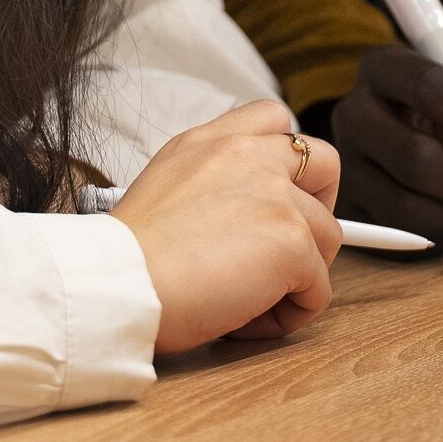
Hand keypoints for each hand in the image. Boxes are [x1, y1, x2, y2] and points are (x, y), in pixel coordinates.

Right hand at [112, 100, 341, 352]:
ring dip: (298, 275)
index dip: (289, 161)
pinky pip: (318, 289)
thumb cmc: (126, 259)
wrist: (116, 284)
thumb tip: (246, 222)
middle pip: (325, 163)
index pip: (273, 119)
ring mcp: (277, 197)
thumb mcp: (163, 188)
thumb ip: (212, 185)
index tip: (276, 198)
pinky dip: (291, 314)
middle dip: (319, 207)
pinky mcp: (293, 242)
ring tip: (249, 302)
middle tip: (284, 247)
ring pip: (326, 237)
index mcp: (211, 143)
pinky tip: (247, 322)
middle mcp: (248, 156)